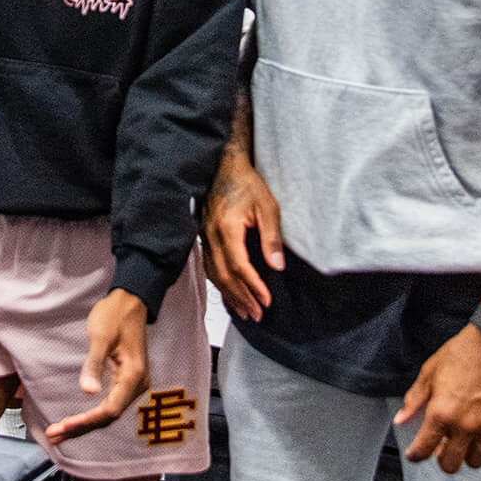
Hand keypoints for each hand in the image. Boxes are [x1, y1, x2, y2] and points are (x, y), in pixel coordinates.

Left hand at [44, 289, 148, 443]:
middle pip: (108, 416)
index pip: (110, 409)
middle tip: (54, 435)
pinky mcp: (125, 380)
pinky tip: (77, 420)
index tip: (64, 425)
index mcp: (133, 376)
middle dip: (81, 427)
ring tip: (59, 432)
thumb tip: (88, 393)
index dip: (87, 420)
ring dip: (84, 423)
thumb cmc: (114, 315)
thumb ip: (94, 365)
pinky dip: (91, 414)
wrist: (130, 300)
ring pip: (108, 412)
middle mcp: (136, 385)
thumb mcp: (101, 337)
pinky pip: (109, 403)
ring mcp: (132, 384)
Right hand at [203, 151, 283, 322]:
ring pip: (214, 274)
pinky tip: (227, 293)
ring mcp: (204, 237)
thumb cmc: (246, 183)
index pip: (239, 266)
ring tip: (244, 312)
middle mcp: (211, 236)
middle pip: (225, 276)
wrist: (224, 166)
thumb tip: (277, 266)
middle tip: (258, 314)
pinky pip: (209, 266)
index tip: (267, 300)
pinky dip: (219, 283)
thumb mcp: (267, 206)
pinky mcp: (204, 236)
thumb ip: (272, 238)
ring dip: (229, 295)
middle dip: (242, 298)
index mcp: (227, 229)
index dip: (253, 286)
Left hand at [395, 325, 480, 472]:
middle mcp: (465, 425)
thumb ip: (415, 399)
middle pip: (451, 464)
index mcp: (442, 412)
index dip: (415, 455)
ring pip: (475, 462)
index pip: (424, 449)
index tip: (415, 454)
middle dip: (442, 459)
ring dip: (467, 454)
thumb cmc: (462, 353)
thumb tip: (401, 419)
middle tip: (442, 447)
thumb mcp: (430, 372)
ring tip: (464, 440)